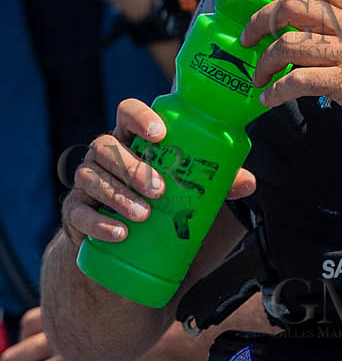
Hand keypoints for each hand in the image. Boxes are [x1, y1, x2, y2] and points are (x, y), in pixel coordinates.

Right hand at [62, 98, 255, 250]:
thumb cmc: (160, 202)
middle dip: (134, 168)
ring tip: (144, 215)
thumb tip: (248, 183)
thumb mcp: (188, 190)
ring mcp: (86, 182)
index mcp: (131, 139)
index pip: (127, 112)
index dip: (140, 117)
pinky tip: (119, 233)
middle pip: (107, 147)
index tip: (160, 133)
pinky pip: (79, 212)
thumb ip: (216, 183)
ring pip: (92, 178)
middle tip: (160, 190)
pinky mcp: (75, 212)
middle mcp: (104, 155)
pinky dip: (99, 223)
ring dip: (119, 196)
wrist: (127, 247)